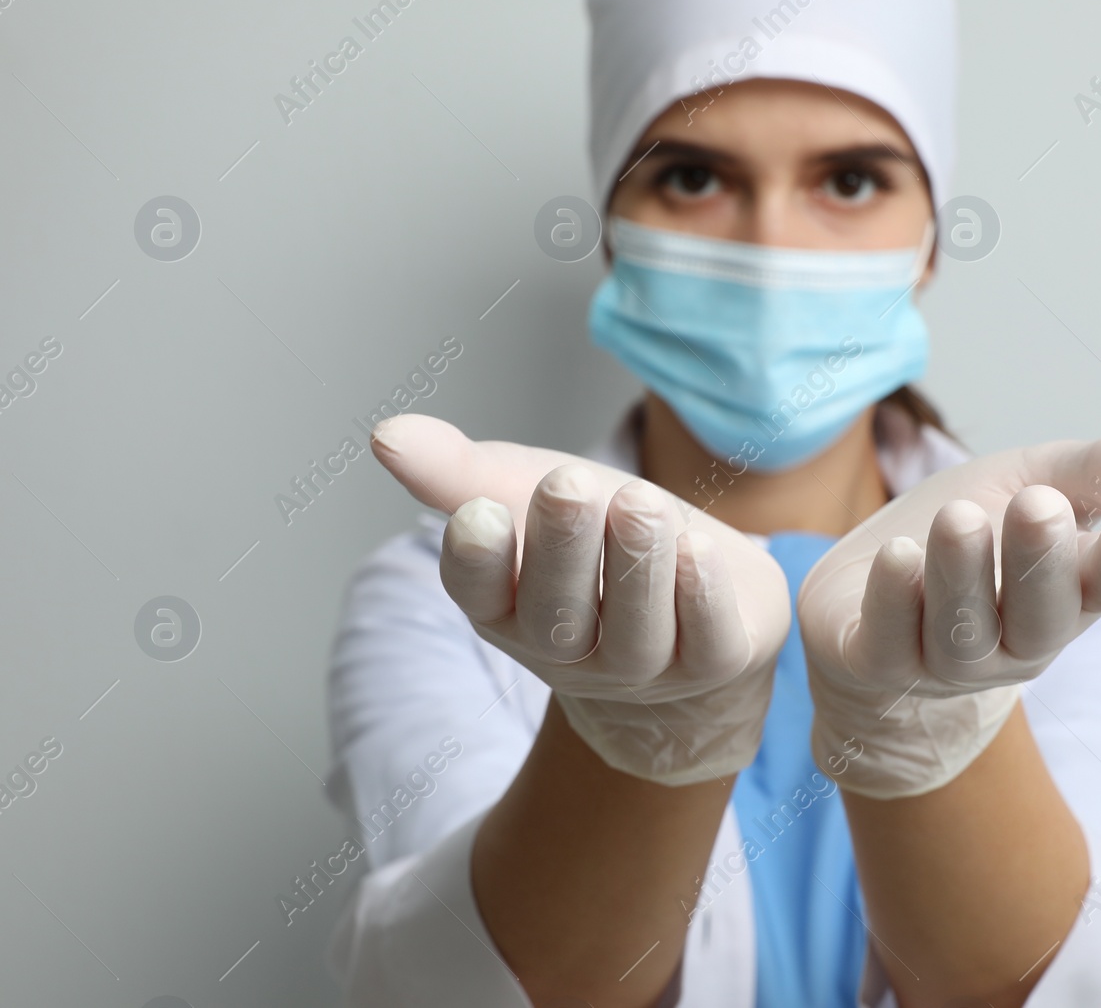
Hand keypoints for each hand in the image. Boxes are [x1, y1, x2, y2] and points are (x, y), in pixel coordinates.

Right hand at [369, 414, 790, 785]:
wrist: (695, 596)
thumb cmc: (597, 540)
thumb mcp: (527, 493)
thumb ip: (458, 472)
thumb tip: (386, 433)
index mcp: (509, 610)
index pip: (480, 597)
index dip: (478, 562)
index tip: (480, 512)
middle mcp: (570, 650)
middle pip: (556, 614)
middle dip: (561, 549)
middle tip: (566, 485)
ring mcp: (644, 667)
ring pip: (635, 630)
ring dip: (636, 564)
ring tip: (639, 502)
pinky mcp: (715, 663)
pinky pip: (706, 641)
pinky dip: (701, 597)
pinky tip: (697, 549)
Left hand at [797, 433, 1100, 797]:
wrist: (863, 594)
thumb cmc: (962, 536)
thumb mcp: (1028, 483)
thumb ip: (1095, 472)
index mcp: (1065, 593)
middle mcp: (1014, 638)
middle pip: (1041, 616)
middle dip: (1042, 563)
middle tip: (1040, 505)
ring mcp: (945, 661)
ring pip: (963, 630)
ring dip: (963, 573)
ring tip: (960, 517)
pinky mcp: (876, 662)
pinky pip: (890, 642)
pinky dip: (894, 600)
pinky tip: (897, 556)